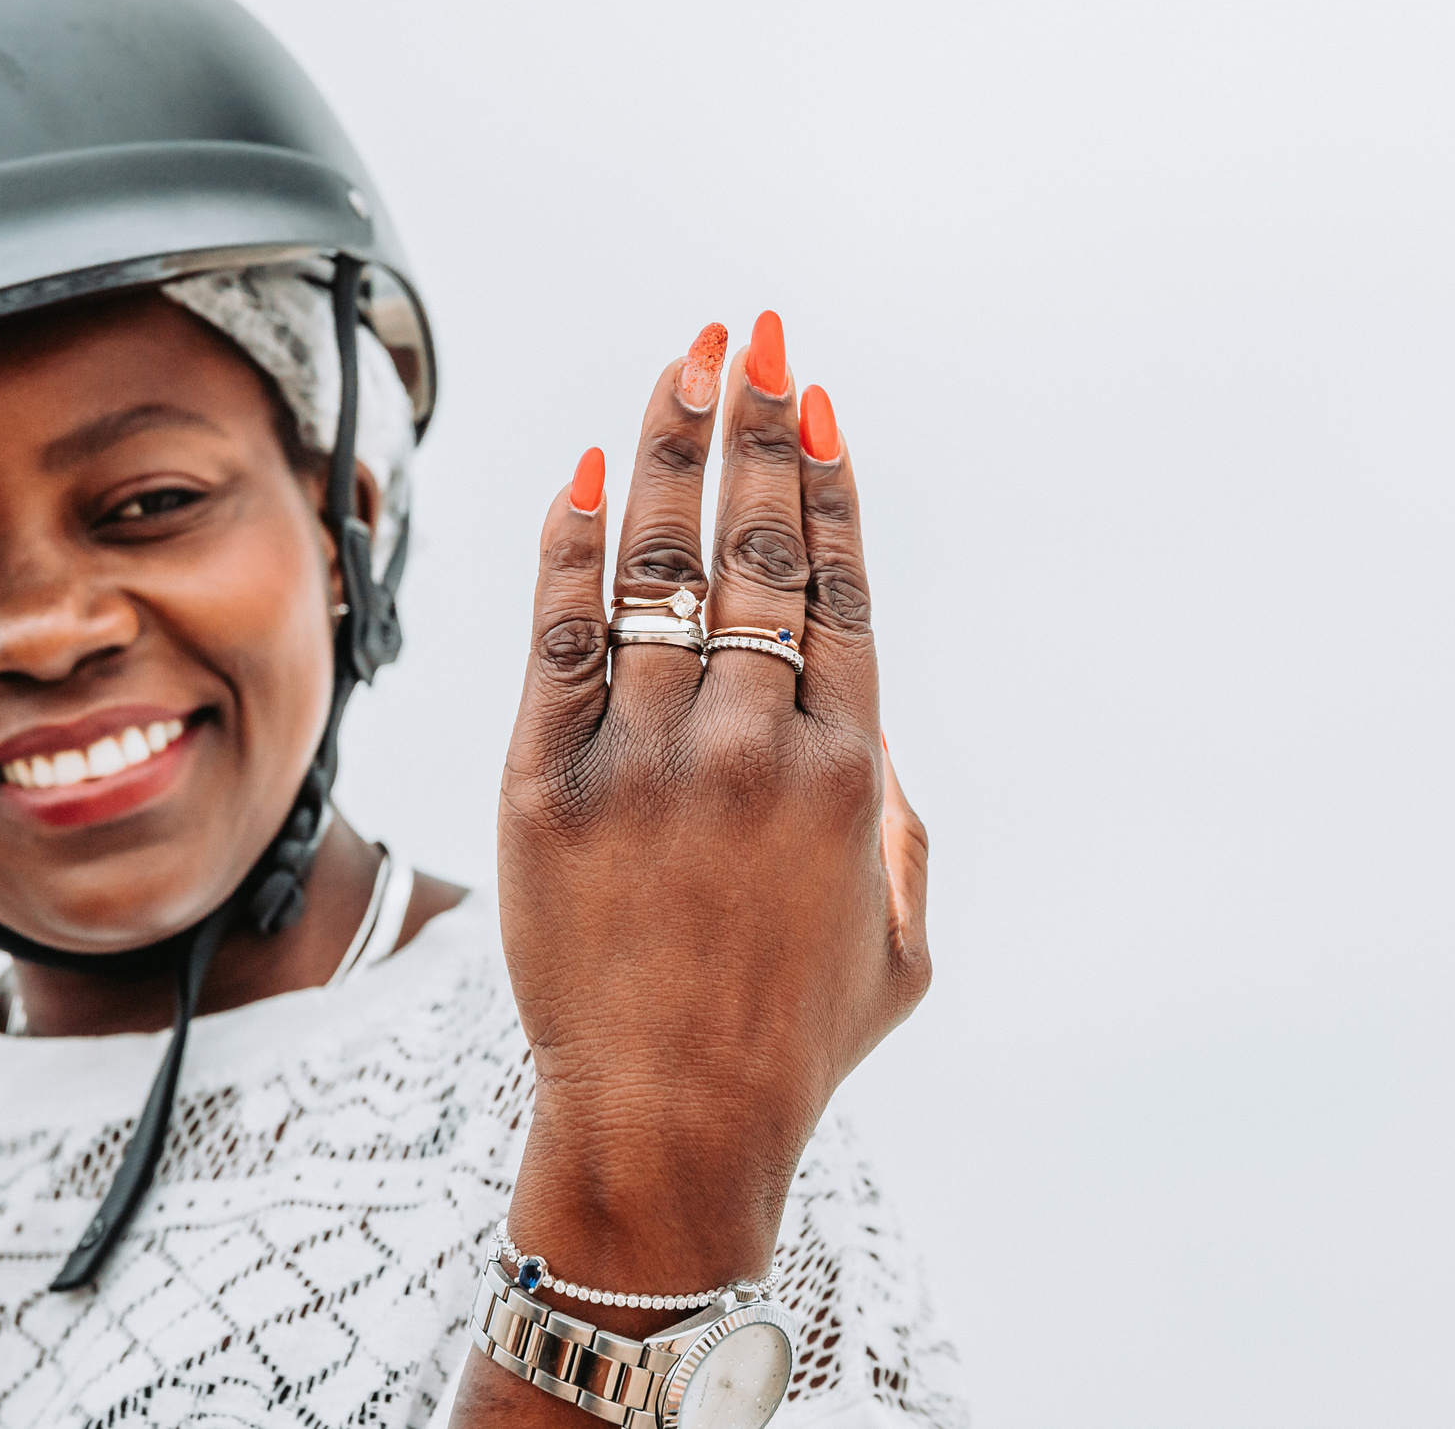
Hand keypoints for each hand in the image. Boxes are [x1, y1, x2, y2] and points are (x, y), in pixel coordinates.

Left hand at [493, 313, 930, 1319]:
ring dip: (676, 446)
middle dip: (756, 420)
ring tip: (685, 358)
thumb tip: (868, 730)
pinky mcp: (549, 783)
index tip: (813, 396)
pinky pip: (560, 632)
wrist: (668, 1126)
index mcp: (851, 771)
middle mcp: (755, 743)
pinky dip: (573, 542)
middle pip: (759, 545)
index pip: (839, 583)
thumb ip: (901, 821)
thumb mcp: (904, 940)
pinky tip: (590, 468)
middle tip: (752, 329)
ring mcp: (648, 758)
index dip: (828, 477)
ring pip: (664, 565)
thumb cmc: (795, 1043)